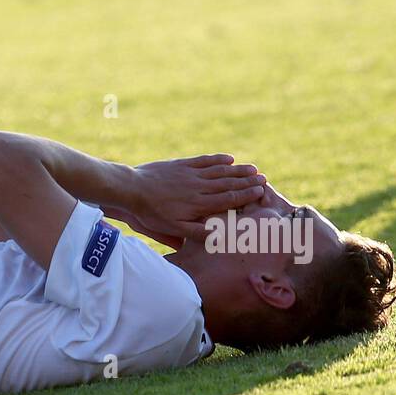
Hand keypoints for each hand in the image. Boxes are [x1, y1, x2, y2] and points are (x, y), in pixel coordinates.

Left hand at [131, 154, 266, 242]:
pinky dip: (218, 159)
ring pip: (220, 171)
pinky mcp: (181, 165)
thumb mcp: (171, 228)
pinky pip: (204, 161)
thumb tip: (217, 236)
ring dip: (238, 170)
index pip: (228, 199)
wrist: (131, 190)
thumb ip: (195, 232)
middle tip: (263, 179)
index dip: (245, 195)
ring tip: (253, 169)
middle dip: (247, 181)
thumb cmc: (150, 213)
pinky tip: (229, 158)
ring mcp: (191, 174)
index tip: (260, 192)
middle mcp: (199, 187)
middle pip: (228, 183)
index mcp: (199, 204)